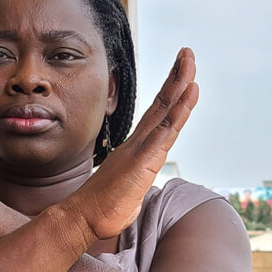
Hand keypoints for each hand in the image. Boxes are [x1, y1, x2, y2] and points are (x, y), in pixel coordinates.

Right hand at [67, 48, 199, 238]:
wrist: (82, 217)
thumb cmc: (104, 207)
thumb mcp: (128, 191)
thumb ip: (134, 182)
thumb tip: (135, 189)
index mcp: (137, 148)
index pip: (157, 115)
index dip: (170, 93)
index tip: (182, 74)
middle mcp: (138, 143)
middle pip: (161, 105)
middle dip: (176, 78)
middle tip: (187, 54)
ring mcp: (140, 151)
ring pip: (164, 114)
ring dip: (179, 87)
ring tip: (190, 64)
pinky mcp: (142, 163)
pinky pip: (163, 134)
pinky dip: (177, 114)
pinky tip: (188, 97)